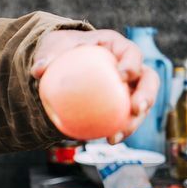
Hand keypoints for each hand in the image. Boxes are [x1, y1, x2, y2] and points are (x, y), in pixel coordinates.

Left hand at [31, 29, 160, 143]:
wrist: (63, 66)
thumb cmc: (62, 51)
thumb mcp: (54, 47)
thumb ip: (48, 55)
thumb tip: (38, 70)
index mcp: (118, 47)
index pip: (132, 52)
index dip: (132, 63)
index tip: (122, 75)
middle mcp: (130, 67)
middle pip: (148, 80)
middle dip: (147, 95)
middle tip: (136, 109)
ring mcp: (129, 88)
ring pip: (142, 104)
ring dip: (135, 121)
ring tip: (119, 134)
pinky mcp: (122, 105)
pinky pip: (126, 118)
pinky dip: (121, 130)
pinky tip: (110, 140)